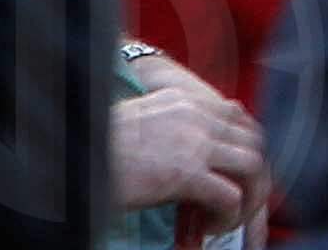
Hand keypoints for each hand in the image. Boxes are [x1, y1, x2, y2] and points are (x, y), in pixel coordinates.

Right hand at [111, 48, 266, 234]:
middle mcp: (197, 114)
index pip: (238, 115)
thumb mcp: (141, 122)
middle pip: (253, 140)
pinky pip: (230, 196)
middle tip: (237, 199)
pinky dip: (229, 215)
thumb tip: (189, 155)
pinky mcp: (186, 174)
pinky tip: (209, 226)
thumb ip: (172, 127)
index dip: (242, 145)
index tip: (235, 170)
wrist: (74, 155)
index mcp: (185, 100)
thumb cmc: (97, 146)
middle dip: (253, 173)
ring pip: (253, 166)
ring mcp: (195, 142)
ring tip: (226, 216)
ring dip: (248, 195)